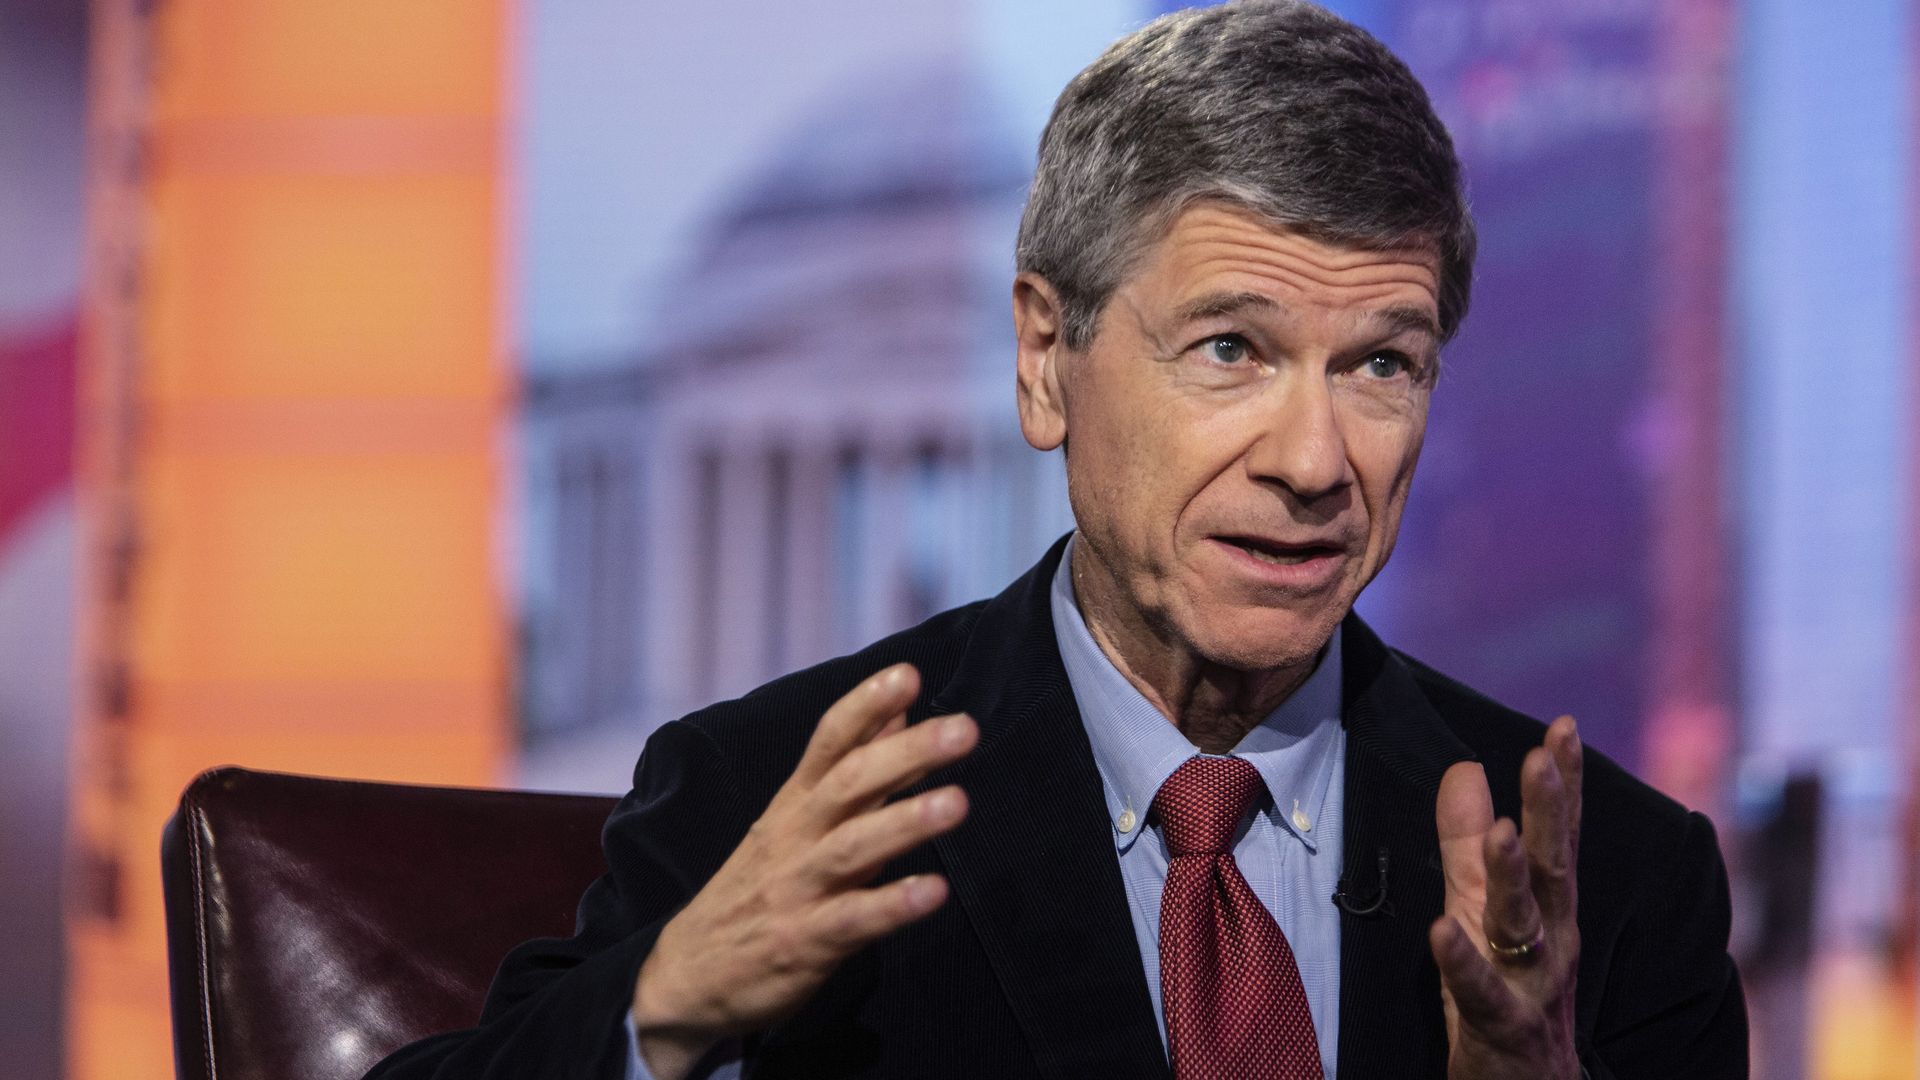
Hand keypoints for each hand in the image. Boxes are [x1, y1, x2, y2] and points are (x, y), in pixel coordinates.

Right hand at [630, 663, 976, 1079]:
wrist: (687, 975)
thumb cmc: (757, 887)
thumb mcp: (797, 819)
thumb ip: (854, 766)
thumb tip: (901, 712)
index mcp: (795, 803)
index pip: (828, 741)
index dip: (866, 705)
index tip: (908, 673)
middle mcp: (796, 836)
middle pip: (849, 783)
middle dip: (907, 753)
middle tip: (964, 729)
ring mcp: (799, 888)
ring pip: (853, 847)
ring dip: (906, 821)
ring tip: (958, 802)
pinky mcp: (805, 942)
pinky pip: (852, 921)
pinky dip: (892, 905)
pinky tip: (934, 892)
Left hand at [1430, 715, 1582, 1079]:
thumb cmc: (1504, 996)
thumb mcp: (1480, 910)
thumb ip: (1467, 844)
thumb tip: (1464, 768)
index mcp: (1551, 911)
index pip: (1561, 837)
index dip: (1563, 783)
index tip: (1563, 727)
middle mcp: (1552, 943)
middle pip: (1556, 869)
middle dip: (1552, 811)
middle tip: (1544, 754)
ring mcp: (1532, 988)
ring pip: (1524, 928)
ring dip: (1514, 879)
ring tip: (1502, 832)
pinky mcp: (1501, 1029)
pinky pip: (1482, 994)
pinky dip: (1463, 961)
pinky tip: (1441, 929)